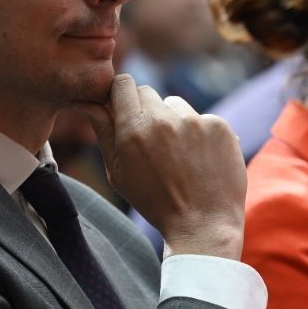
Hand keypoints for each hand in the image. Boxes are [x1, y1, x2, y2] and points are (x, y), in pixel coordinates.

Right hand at [75, 76, 246, 258]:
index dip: (121, 96)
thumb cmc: (155, 202)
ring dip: (174, 121)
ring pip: (176, 104)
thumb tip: (86, 101)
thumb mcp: (118, 172)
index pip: (123, 84)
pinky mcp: (220, 126)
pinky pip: (202, 117)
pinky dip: (200, 133)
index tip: (123, 110)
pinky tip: (200, 159)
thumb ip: (104, 131)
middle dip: (145, 110)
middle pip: (148, 92)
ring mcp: (196, 121)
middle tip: (151, 143)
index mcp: (134, 129)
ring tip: (178, 156)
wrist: (203, 224)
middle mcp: (165, 119)